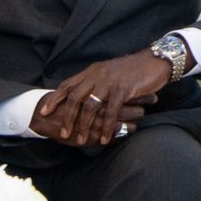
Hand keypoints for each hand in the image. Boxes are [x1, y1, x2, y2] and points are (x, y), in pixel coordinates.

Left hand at [33, 51, 165, 145]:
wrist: (156, 61)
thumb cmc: (134, 70)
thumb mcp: (110, 72)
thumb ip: (97, 82)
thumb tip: (86, 98)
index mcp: (92, 71)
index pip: (67, 84)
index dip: (54, 99)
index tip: (43, 112)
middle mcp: (97, 75)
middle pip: (75, 97)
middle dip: (67, 117)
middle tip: (63, 133)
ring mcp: (109, 82)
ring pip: (90, 106)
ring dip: (85, 126)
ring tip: (82, 140)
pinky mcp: (122, 89)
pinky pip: (110, 112)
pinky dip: (106, 127)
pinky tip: (105, 138)